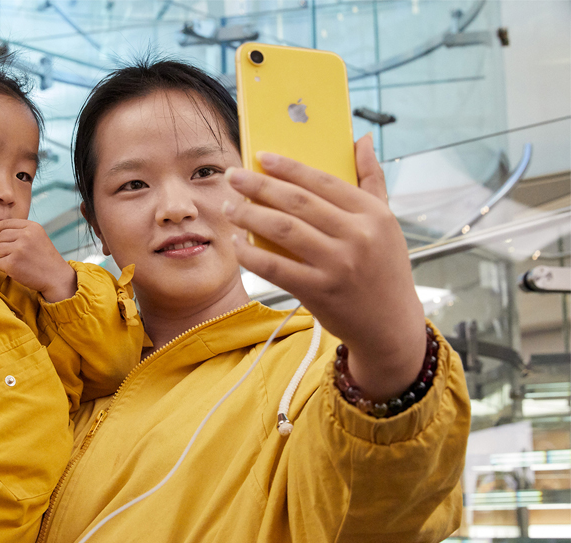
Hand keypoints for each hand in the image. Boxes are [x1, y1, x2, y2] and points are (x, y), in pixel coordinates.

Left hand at [0, 219, 76, 302]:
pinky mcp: (13, 263)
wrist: (56, 277)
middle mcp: (26, 235)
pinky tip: (18, 270)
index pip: (6, 223)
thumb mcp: (37, 238)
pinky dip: (6, 268)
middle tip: (17, 255)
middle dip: (4, 246)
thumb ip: (21, 231)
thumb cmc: (45, 259)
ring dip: (4, 257)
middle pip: (0, 236)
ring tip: (19, 262)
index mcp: (32, 227)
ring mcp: (19, 249)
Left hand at [222, 135, 425, 399]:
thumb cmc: (383, 269)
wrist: (391, 325)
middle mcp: (357, 236)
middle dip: (259, 185)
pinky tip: (237, 244)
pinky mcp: (320, 291)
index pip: (322, 180)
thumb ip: (373, 180)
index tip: (261, 156)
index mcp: (373, 213)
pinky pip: (276, 267)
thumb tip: (363, 139)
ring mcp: (338, 264)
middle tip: (232, 177)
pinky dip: (251, 255)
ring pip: (283, 229)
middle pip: (297, 201)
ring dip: (250, 215)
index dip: (288, 166)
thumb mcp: (386, 223)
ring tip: (229, 207)